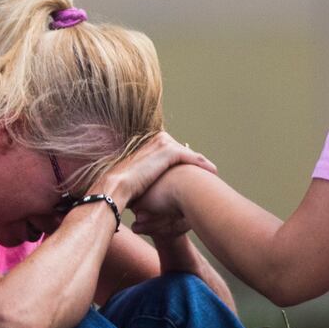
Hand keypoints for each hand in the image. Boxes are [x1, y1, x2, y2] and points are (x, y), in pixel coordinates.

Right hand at [95, 132, 214, 206]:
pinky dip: (202, 164)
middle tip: (208, 171)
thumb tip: (154, 184)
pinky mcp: (167, 152)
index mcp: (148, 142)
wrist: (116, 188)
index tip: (196, 170)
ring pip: (188, 153)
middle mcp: (156, 139)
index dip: (185, 161)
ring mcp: (162, 143)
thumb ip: (149, 174)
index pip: (172, 150)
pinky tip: (212, 172)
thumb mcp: (139, 178)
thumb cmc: (124, 188)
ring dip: (201, 163)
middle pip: (182, 150)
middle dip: (195, 161)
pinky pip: (191, 157)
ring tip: (212, 172)